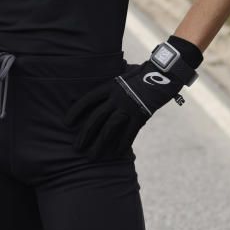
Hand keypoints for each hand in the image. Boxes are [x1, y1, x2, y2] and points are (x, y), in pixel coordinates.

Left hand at [64, 37, 200, 159]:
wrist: (163, 74)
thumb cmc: (143, 73)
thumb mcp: (124, 73)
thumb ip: (113, 83)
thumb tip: (104, 91)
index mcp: (110, 86)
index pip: (89, 99)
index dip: (76, 111)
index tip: (66, 123)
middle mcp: (116, 97)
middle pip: (96, 118)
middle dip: (85, 134)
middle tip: (76, 148)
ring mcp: (128, 107)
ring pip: (109, 129)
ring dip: (99, 143)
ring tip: (91, 156)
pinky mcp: (141, 116)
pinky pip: (129, 133)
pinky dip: (122, 144)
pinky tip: (116, 154)